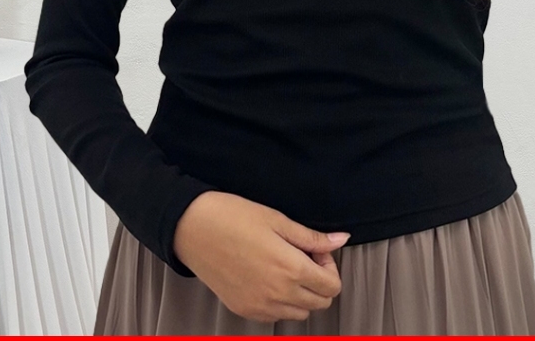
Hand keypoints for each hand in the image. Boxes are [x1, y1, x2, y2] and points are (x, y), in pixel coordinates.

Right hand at [172, 190, 350, 323]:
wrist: (193, 228)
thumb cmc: (234, 217)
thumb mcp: (278, 220)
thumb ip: (312, 237)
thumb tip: (341, 239)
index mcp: (291, 270)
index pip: (332, 286)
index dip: (329, 265)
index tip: (314, 249)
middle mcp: (278, 295)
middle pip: (320, 303)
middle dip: (319, 279)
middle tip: (301, 255)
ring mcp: (260, 307)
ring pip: (300, 313)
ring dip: (302, 293)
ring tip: (284, 265)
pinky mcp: (244, 310)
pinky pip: (276, 316)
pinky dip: (281, 302)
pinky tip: (268, 276)